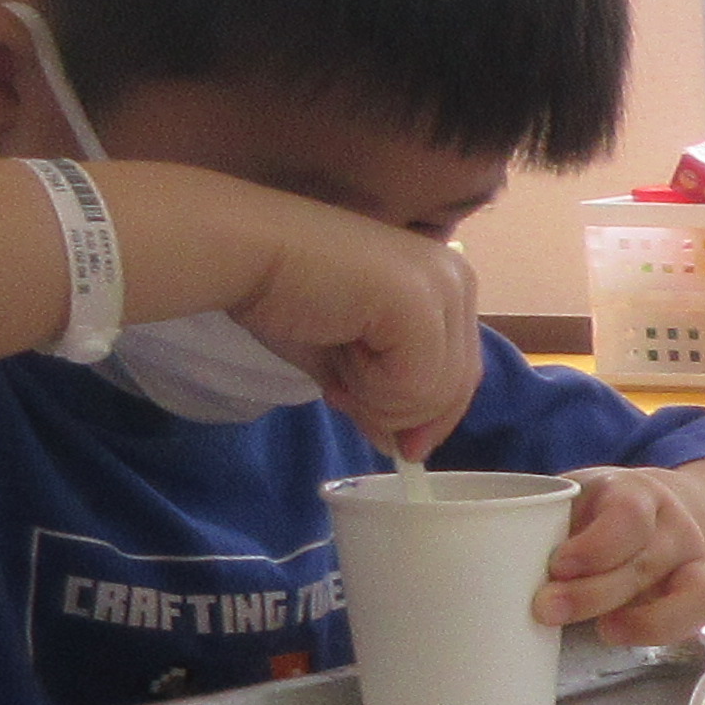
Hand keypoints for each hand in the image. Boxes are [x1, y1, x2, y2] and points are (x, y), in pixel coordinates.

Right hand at [212, 191, 483, 460]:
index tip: (386, 439)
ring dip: (373, 397)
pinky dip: (369, 388)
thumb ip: (387, 400)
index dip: (423, 416)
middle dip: (394, 410)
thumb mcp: (350, 362)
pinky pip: (415, 387)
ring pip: (435, 394)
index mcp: (447, 285)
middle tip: (341, 393)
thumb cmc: (285, 297)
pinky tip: (339, 345)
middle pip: (456, 388)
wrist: (242, 255)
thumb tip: (407, 448)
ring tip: (337, 354)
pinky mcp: (421, 305)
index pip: (461, 376)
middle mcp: (457, 279)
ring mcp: (444, 288)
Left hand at [538, 462, 704, 638]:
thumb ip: (530, 524)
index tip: (557, 566)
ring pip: (697, 595)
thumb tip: (463, 547)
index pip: (627, 518)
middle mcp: (674, 528)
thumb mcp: (561, 503)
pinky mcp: (704, 593)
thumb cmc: (585, 514)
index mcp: (634, 494)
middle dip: (595, 592)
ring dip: (652, 622)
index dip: (595, 546)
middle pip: (646, 564)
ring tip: (606, 633)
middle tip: (545, 608)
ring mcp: (696, 563)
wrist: (643, 509)